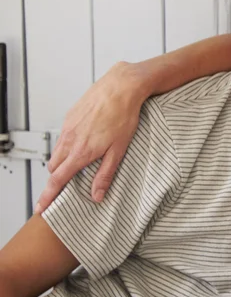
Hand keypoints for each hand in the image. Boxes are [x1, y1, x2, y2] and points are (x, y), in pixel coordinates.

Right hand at [33, 62, 148, 215]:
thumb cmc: (124, 117)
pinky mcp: (69, 117)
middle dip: (56, 179)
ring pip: (57, 152)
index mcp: (81, 152)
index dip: (48, 196)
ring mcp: (67, 128)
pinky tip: (81, 144)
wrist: (120, 87)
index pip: (58, 180)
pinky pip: (62, 138)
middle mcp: (69, 141)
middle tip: (65, 187)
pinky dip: (67, 146)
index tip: (40, 209)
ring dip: (62, 162)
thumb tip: (97, 196)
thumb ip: (106, 174)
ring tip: (76, 166)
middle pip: (54, 168)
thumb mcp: (119, 149)